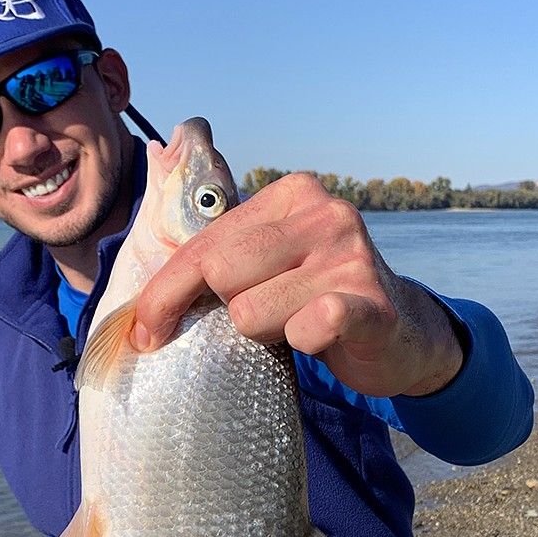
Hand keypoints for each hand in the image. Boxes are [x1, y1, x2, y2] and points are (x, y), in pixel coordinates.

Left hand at [130, 173, 462, 397]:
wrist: (399, 333)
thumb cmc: (314, 301)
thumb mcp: (270, 262)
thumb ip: (219, 256)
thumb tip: (138, 296)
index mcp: (291, 194)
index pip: (202, 244)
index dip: (163, 293)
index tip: (144, 331)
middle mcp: (325, 214)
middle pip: (220, 272)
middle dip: (222, 311)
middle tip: (255, 324)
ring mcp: (351, 257)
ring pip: (251, 311)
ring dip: (263, 334)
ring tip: (295, 327)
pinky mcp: (370, 304)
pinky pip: (308, 328)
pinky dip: (304, 342)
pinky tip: (322, 337)